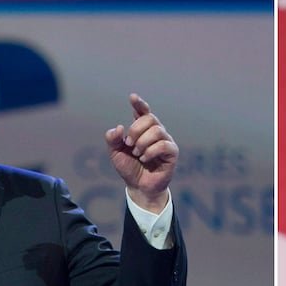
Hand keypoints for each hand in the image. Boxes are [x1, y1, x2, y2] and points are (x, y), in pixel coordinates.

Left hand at [105, 93, 176, 212]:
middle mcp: (156, 132)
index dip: (139, 103)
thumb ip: (112, 139)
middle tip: (129, 144)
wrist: (138, 187)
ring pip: (157, 130)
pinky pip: (163, 144)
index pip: (143, 111)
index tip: (132, 97)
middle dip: (136, 130)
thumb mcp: (115, 153)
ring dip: (142, 142)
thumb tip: (119, 127)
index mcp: (143, 129)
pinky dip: (150, 151)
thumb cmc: (129, 168)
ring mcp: (166, 141)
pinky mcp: (172, 152)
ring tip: (137, 154)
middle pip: (150, 118)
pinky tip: (145, 158)